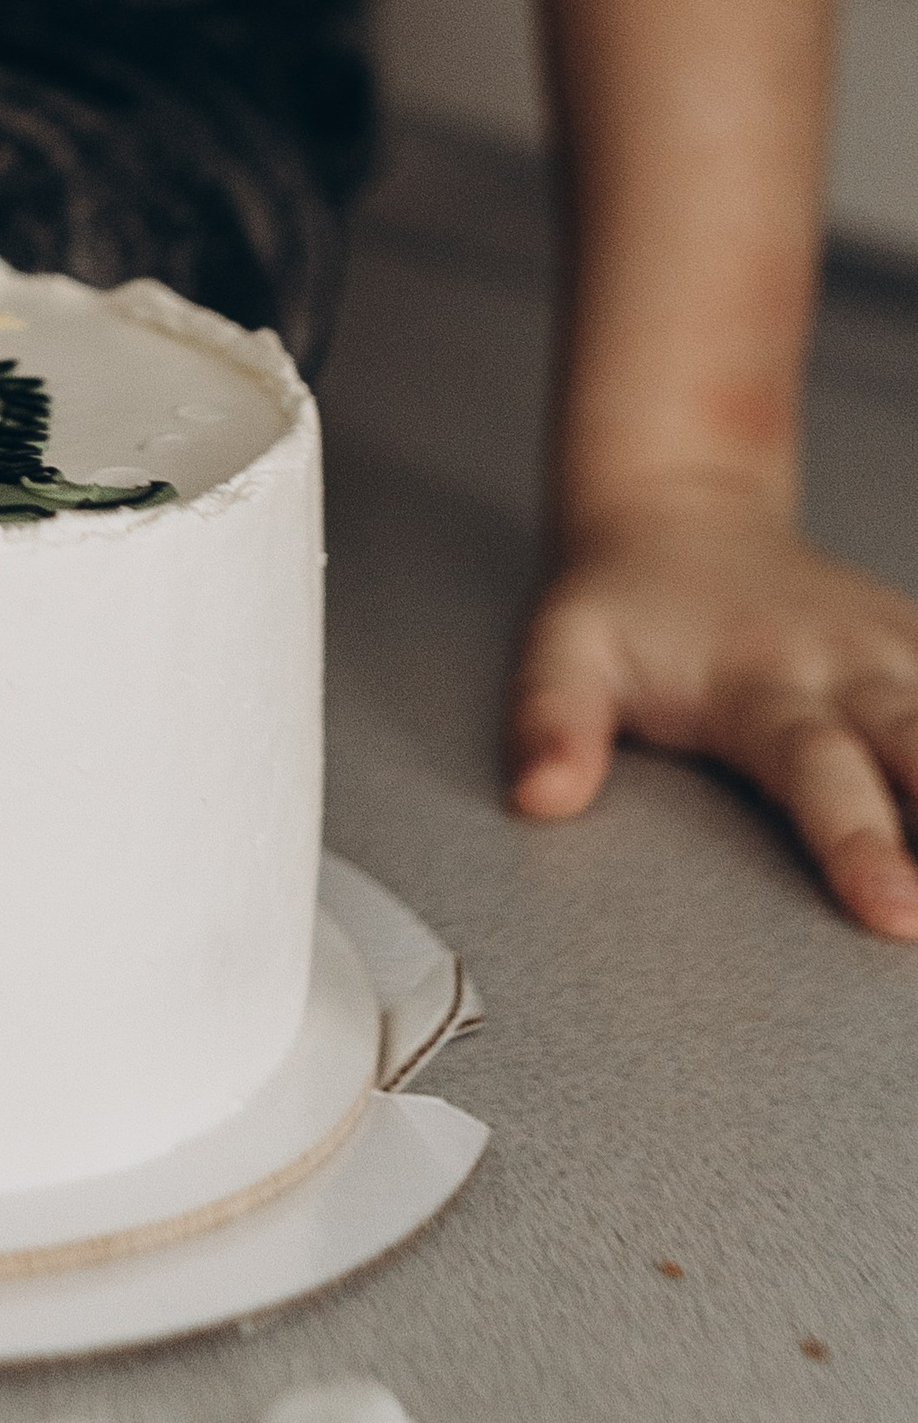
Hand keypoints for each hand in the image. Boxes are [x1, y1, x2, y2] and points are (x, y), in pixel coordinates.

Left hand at [509, 479, 917, 937]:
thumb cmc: (624, 604)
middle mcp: (850, 669)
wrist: (679, 511)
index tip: (896, 910)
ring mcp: (903, 659)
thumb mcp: (561, 647)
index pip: (816, 772)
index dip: (858, 841)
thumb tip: (540, 795)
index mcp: (763, 684)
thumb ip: (551, 720)